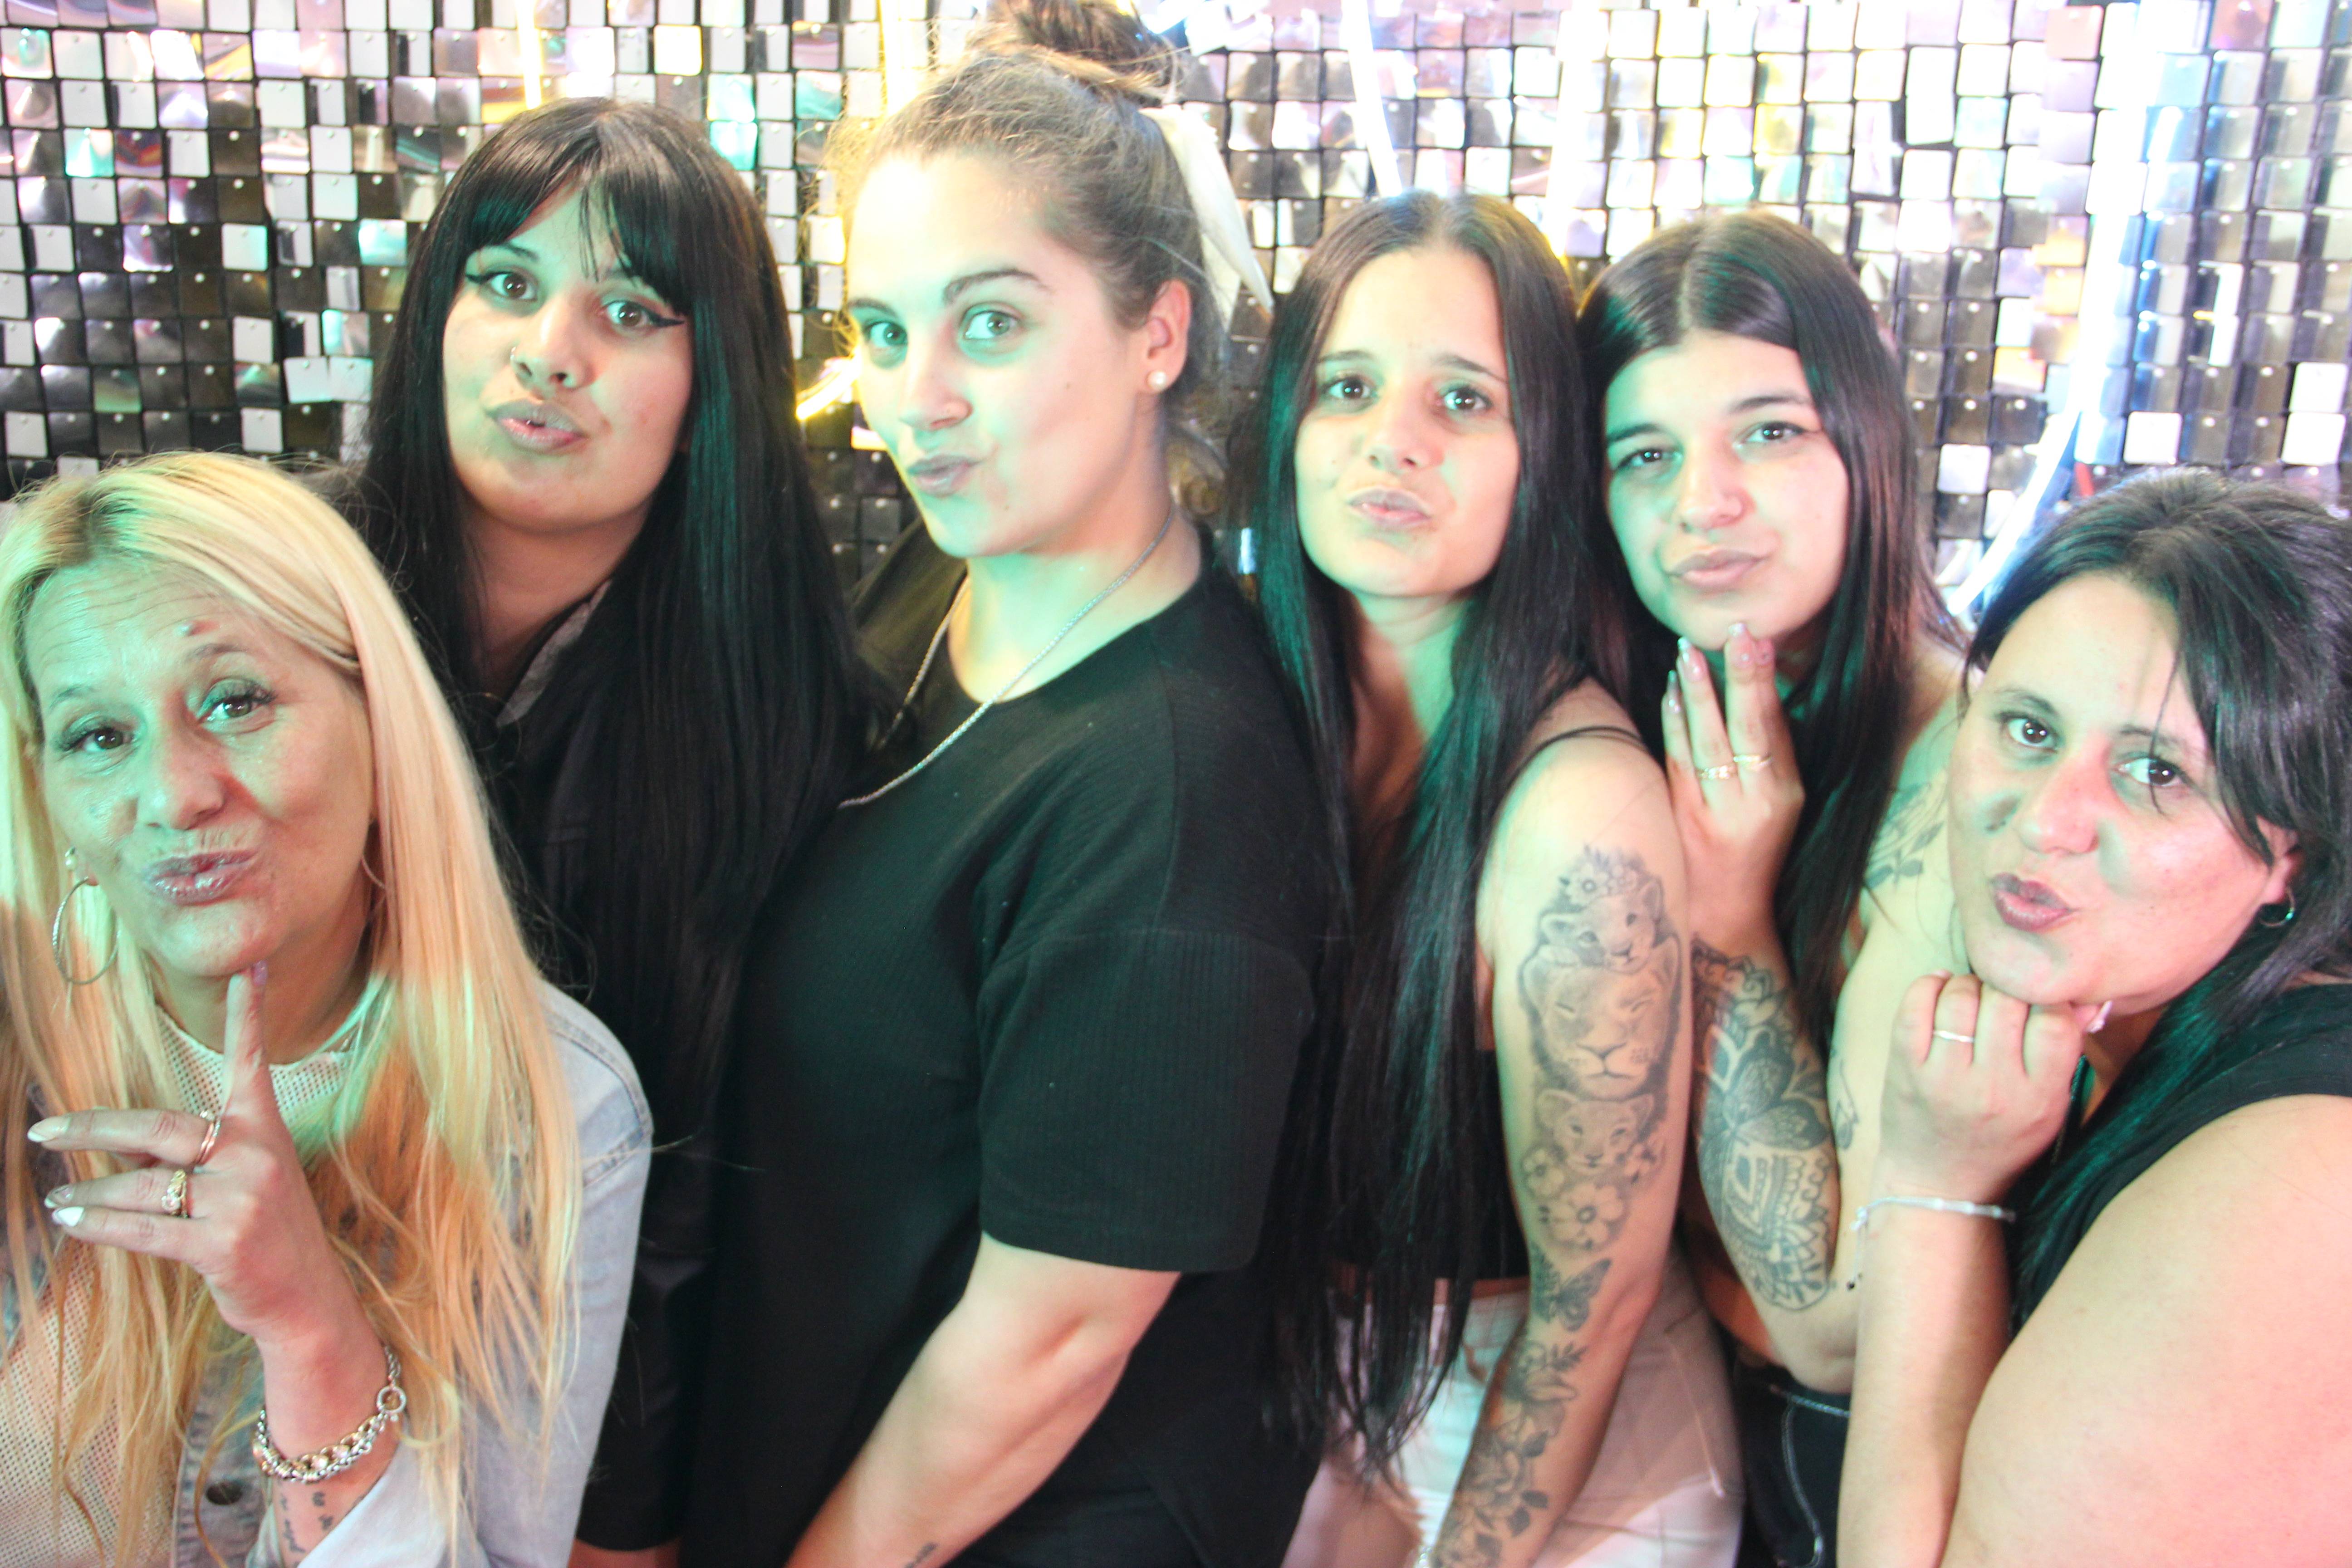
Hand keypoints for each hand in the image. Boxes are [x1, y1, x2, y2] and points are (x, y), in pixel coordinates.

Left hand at [32, 965, 368, 1356]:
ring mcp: (239, 1200)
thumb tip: (120, 1144)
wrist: (306, 1298)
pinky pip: (141, 1230)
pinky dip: (98, 1225)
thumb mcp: (245, 1182)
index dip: (247, 1015)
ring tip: (59, 1198)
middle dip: (93, 1128)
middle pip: (157, 1127)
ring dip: (89, 1194)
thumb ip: (193, 1155)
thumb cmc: (269, 1235)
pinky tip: (72, 1221)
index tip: (249, 970)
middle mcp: (254, 1156)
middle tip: (44, 1128)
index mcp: (265, 1131)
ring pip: (141, 1186)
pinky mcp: (219, 1244)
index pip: (251, 1063)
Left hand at [1660, 625, 1802, 947]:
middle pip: (1746, 729)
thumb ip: (1772, 748)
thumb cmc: (1753, 849)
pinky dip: (1674, 723)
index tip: (1755, 639)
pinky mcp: (1683, 818)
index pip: (1774, 727)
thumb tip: (1761, 680)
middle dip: (1738, 678)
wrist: (1724, 913)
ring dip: (1696, 692)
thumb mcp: (1779, 803)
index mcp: (1785, 794)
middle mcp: (1756, 802)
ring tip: (1687, 651)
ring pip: (1706, 741)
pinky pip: (1678, 760)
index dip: (1763, 681)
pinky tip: (1669, 692)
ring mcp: (1717, 811)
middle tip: (1730, 633)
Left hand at [1876, 972, 2085, 1205]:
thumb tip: (2085, 998)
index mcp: (2038, 1099)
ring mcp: (1944, 1078)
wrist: (1941, 1183)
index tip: (2037, 1000)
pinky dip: (1929, 985)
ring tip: (1973, 995)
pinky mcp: (1906, 1069)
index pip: (2055, 1021)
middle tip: (2001, 995)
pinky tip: (1940, 988)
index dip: (2047, 998)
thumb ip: (2066, 1053)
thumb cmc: (2003, 1138)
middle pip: (2005, 999)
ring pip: (1960, 995)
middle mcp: (1993, 1089)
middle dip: (2005, 986)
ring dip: (1968, 984)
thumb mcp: (2049, 1108)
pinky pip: (1915, 1004)